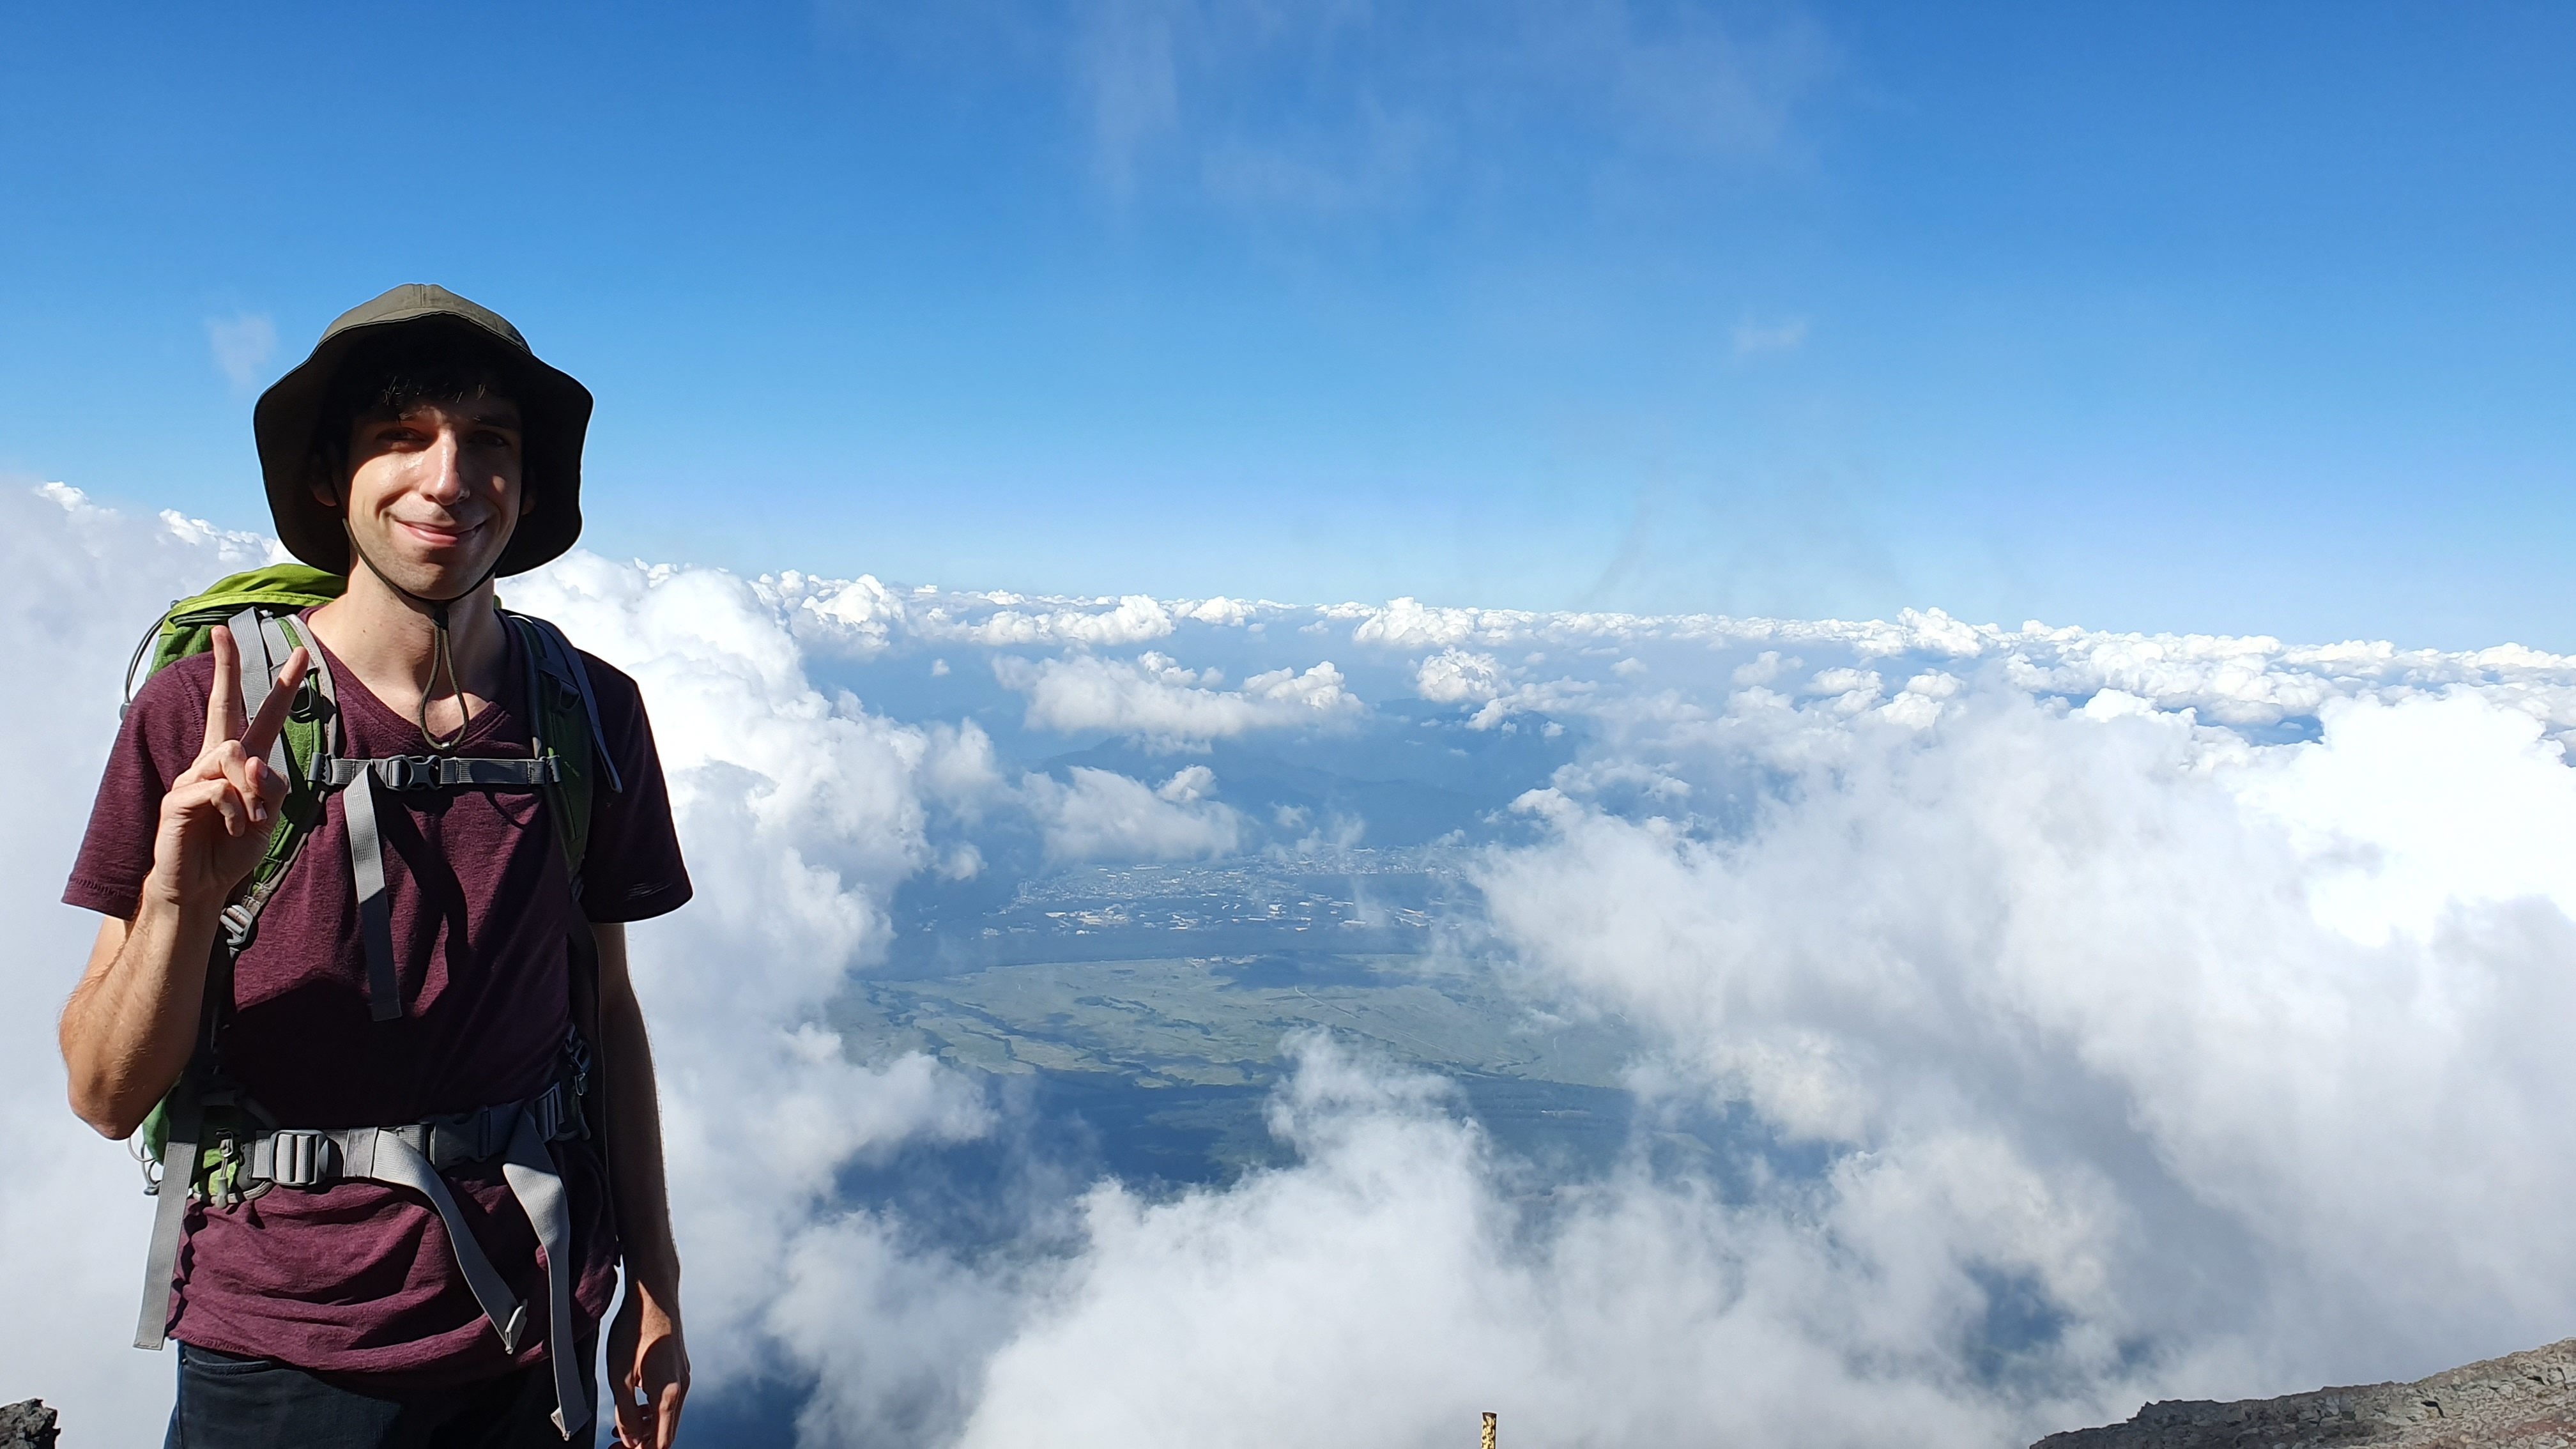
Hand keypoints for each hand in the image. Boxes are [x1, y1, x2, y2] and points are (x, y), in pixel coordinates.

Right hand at [143, 625, 308, 912]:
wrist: (202, 886)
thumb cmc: (232, 849)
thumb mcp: (266, 818)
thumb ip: (270, 788)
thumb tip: (253, 762)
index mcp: (238, 763)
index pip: (260, 716)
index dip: (281, 687)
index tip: (300, 655)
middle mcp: (212, 761)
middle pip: (222, 705)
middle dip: (225, 667)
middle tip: (225, 632)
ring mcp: (191, 776)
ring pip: (232, 755)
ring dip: (251, 791)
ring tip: (246, 822)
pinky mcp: (177, 798)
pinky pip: (218, 789)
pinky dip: (233, 811)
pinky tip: (229, 828)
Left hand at [606, 1273, 687, 1447]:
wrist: (654, 1294)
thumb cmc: (635, 1329)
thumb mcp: (619, 1376)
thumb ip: (625, 1413)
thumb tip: (631, 1441)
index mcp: (668, 1393)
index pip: (661, 1442)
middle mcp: (681, 1387)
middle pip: (666, 1432)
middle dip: (641, 1443)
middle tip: (614, 1445)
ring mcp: (683, 1375)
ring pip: (668, 1415)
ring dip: (646, 1427)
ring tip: (620, 1428)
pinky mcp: (679, 1366)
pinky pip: (669, 1399)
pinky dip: (652, 1410)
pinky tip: (635, 1404)